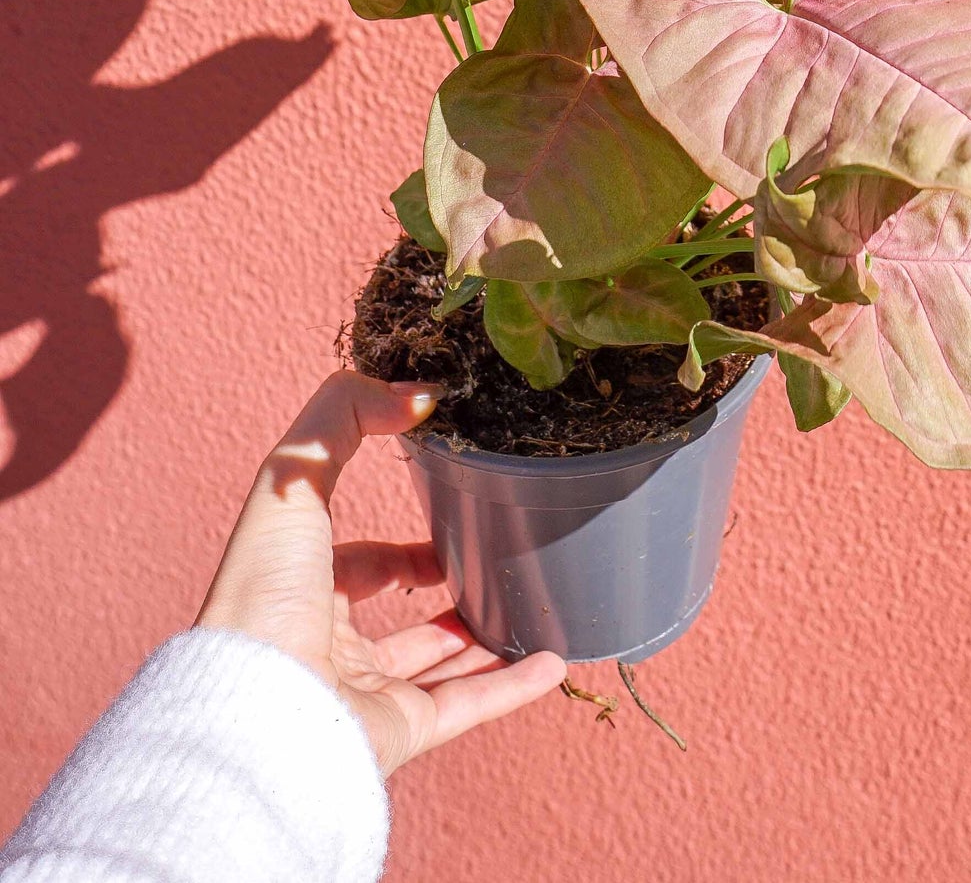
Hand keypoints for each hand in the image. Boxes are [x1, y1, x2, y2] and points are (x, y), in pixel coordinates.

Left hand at [196, 370, 565, 774]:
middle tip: (493, 562)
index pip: (355, 564)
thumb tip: (420, 393)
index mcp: (297, 592)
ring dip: (483, 639)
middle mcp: (326, 648)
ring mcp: (361, 695)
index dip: (398, 544)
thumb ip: (344, 416)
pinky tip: (553, 661)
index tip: (448, 516)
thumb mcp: (294, 477)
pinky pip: (465, 708)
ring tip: (531, 608)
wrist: (259, 710)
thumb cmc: (264, 592)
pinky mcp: (395, 734)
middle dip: (445, 592)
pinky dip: (511, 687)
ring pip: (434, 667)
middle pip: (397, 620)